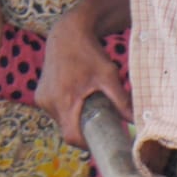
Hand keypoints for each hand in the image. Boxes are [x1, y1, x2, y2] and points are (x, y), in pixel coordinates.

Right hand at [38, 4, 131, 147]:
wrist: (68, 33)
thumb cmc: (90, 53)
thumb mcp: (108, 75)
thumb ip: (121, 100)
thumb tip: (136, 120)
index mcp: (63, 100)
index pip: (72, 136)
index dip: (87, 144)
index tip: (101, 142)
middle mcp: (48, 102)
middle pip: (66, 129)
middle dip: (83, 131)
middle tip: (101, 125)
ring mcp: (42, 99)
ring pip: (61, 121)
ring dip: (75, 120)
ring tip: (90, 109)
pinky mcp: (40, 94)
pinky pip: (56, 111)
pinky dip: (67, 111)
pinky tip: (78, 100)